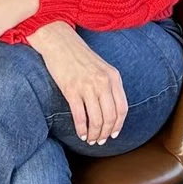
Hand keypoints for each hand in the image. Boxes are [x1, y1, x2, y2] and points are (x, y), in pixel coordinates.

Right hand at [27, 23, 126, 143]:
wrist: (60, 42)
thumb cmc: (80, 56)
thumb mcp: (102, 68)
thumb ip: (109, 85)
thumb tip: (111, 110)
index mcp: (113, 77)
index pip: (122, 108)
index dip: (118, 125)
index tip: (113, 134)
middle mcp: (103, 83)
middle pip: (110, 117)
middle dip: (106, 133)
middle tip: (100, 141)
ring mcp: (87, 86)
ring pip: (96, 119)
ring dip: (94, 134)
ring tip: (91, 139)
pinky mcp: (71, 90)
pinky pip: (80, 116)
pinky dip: (81, 129)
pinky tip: (81, 134)